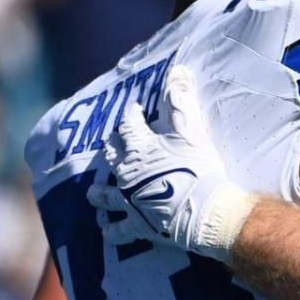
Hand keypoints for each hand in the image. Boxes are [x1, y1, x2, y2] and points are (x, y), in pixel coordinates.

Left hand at [84, 66, 256, 260]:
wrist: (205, 212)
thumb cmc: (199, 169)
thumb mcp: (192, 130)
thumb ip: (182, 100)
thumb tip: (178, 70)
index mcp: (139, 148)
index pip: (129, 125)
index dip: (132, 115)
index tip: (135, 111)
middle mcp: (127, 173)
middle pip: (111, 156)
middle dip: (112, 148)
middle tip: (114, 144)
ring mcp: (128, 201)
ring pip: (105, 195)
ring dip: (99, 193)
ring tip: (94, 193)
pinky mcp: (136, 225)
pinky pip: (117, 230)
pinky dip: (110, 229)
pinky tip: (106, 229)